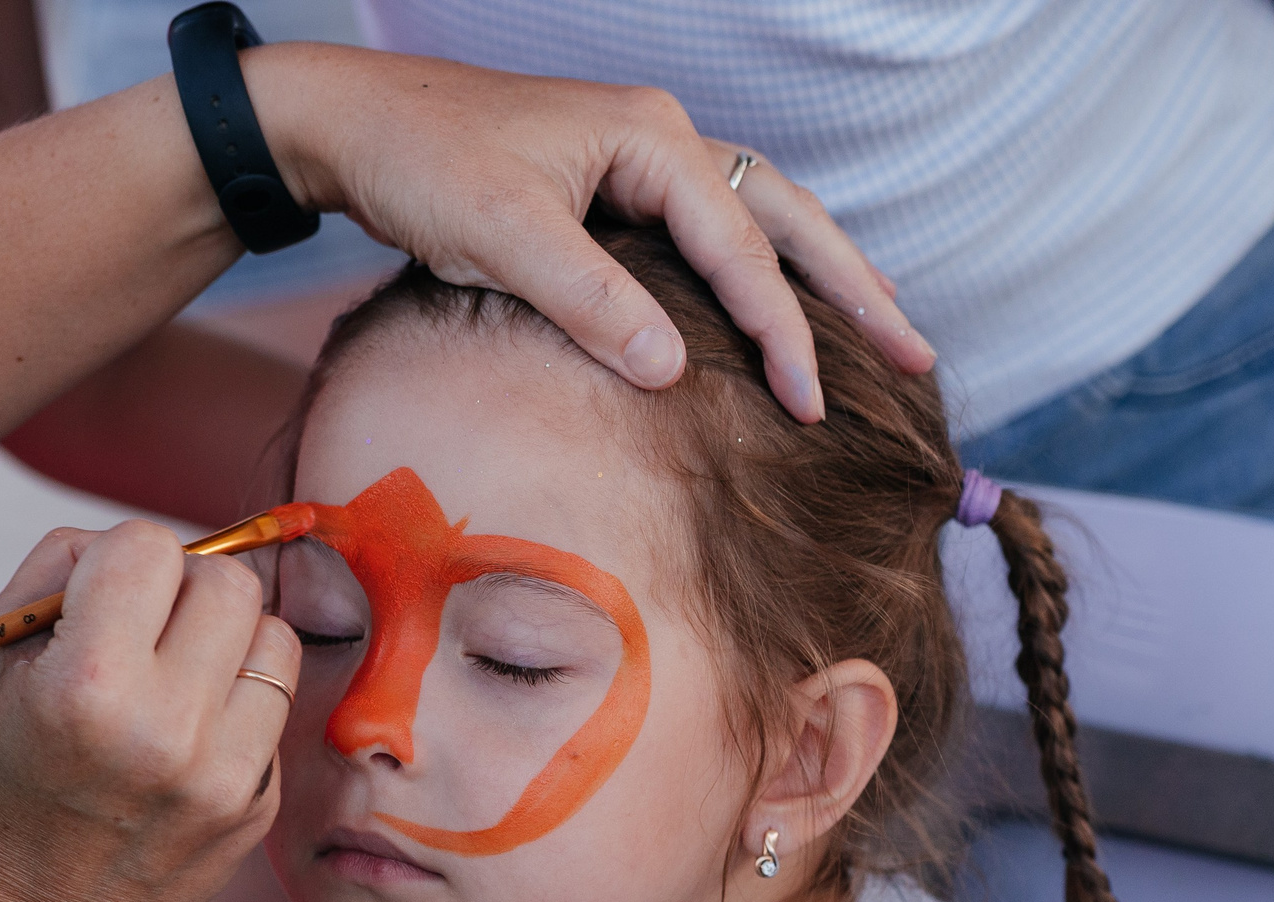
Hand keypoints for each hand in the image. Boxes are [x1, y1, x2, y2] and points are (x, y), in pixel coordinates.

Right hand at [0, 522, 300, 901]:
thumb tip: (126, 541)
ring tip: (171, 680)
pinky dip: (238, 700)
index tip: (93, 605)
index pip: (148, 546)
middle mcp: (168, 730)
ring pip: (274, 635)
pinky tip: (185, 738)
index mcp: (85, 691)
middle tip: (138, 636)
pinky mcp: (259, 804)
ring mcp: (226, 775)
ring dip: (226, 639)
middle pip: (228, 581)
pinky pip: (276, 703)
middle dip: (181, 590)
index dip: (116, 563)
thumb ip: (52, 580)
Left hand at [245, 44, 932, 422]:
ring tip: (884, 326)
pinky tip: (782, 304)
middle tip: (920, 353)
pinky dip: (764, 266)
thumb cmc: (422, 166)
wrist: (353, 123)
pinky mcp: (617, 182)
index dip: (784, 333)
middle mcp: (662, 136)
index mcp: (650, 139)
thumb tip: (677, 370)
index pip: (741, 249)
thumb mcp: (502, 238)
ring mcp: (643, 154)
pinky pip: (717, 226)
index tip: (813, 406)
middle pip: (787, 216)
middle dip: (855, 289)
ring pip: (761, 215)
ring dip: (822, 272)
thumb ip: (591, 303)